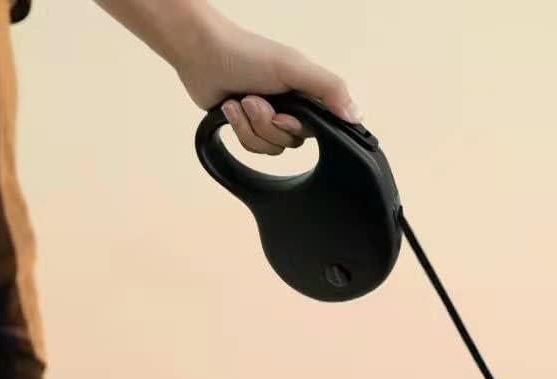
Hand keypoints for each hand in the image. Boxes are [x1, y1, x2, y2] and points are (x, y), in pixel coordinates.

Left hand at [175, 14, 358, 154]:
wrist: (200, 53)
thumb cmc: (245, 53)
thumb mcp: (294, 68)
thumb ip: (328, 88)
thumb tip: (356, 115)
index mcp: (306, 93)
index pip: (319, 128)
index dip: (297, 127)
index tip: (282, 114)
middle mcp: (291, 106)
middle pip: (292, 141)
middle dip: (268, 124)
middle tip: (254, 99)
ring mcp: (268, 117)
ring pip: (271, 148)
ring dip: (251, 126)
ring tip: (240, 100)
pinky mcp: (247, 127)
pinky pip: (252, 148)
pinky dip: (239, 128)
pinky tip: (229, 108)